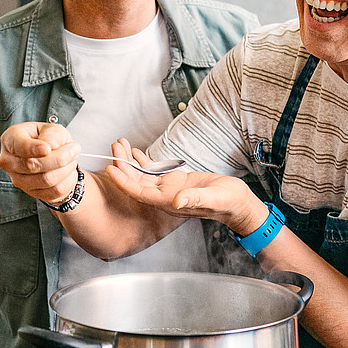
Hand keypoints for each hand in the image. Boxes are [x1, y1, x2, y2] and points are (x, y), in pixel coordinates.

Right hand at [0, 121, 81, 205]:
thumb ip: (51, 134)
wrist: (54, 156)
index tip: (47, 148)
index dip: (33, 149)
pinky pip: (54, 191)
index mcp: (10, 140)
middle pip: (33, 165)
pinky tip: (68, 171)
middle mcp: (9, 161)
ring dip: (66, 169)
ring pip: (46, 180)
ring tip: (72, 159)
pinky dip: (67, 180)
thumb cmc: (49, 139)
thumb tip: (50, 145)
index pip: (19, 147)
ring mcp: (19, 180)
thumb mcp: (52, 128)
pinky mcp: (32, 193)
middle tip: (74, 149)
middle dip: (59, 158)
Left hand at [105, 139, 265, 233]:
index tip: (111, 168)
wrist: (237, 203)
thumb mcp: (213, 197)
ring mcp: (169, 189)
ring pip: (142, 176)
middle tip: (115, 147)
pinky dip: (143, 162)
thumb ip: (195, 199)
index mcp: (169, 202)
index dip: (123, 182)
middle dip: (123, 165)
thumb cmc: (227, 202)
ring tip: (120, 145)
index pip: (139, 193)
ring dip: (130, 162)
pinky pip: (153, 172)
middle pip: (136, 182)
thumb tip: (178, 201)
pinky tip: (135, 152)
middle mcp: (165, 197)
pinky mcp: (175, 181)